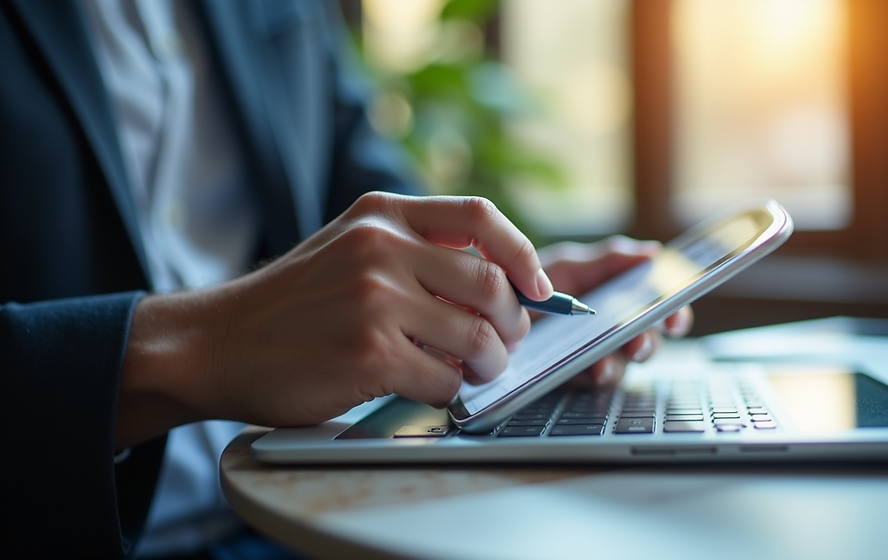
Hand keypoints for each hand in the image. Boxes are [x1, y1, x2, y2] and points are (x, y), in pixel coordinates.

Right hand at [116, 193, 553, 447]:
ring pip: (478, 337)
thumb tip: (499, 285)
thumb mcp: (348, 249)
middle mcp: (380, 247)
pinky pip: (445, 380)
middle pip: (491, 283)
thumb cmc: (291, 305)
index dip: (522, 254)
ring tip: (468, 372)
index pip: (480, 216)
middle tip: (500, 346)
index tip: (537, 288)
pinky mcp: (369, 352)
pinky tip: (425, 389)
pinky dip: (447, 393)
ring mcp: (374, 299)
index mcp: (381, 214)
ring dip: (485, 365)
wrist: (215, 343)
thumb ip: (414, 253)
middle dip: (511, 325)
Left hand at [538, 235, 692, 386]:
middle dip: (647, 341)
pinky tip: (594, 369)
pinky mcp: (573, 375)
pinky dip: (598, 373)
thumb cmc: (531, 283)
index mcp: (616, 299)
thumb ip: (609, 261)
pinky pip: (594, 379)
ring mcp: (593, 354)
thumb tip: (653, 253)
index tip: (673, 317)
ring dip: (620, 362)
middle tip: (637, 341)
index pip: (656, 308)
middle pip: (646, 339)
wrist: (490, 307)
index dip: (672, 313)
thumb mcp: (568, 266)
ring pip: (624, 363)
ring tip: (609, 359)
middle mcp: (610, 329)